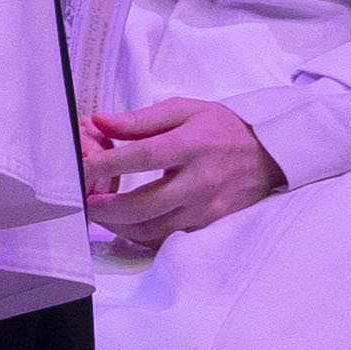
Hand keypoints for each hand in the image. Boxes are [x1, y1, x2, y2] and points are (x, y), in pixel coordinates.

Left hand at [83, 98, 289, 249]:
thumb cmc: (221, 128)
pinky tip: (126, 224)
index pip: (143, 157)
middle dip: (107, 208)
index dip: (107, 164)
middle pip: (145, 205)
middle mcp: (200, 181)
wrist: (269, 153)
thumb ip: (139, 119)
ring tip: (100, 213)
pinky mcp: (211, 225)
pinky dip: (142, 236)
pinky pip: (170, 239)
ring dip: (120, 226)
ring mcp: (207, 208)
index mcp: (192, 145)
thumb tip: (100, 122)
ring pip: (155, 230)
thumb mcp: (183, 110)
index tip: (81, 167)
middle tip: (84, 201)